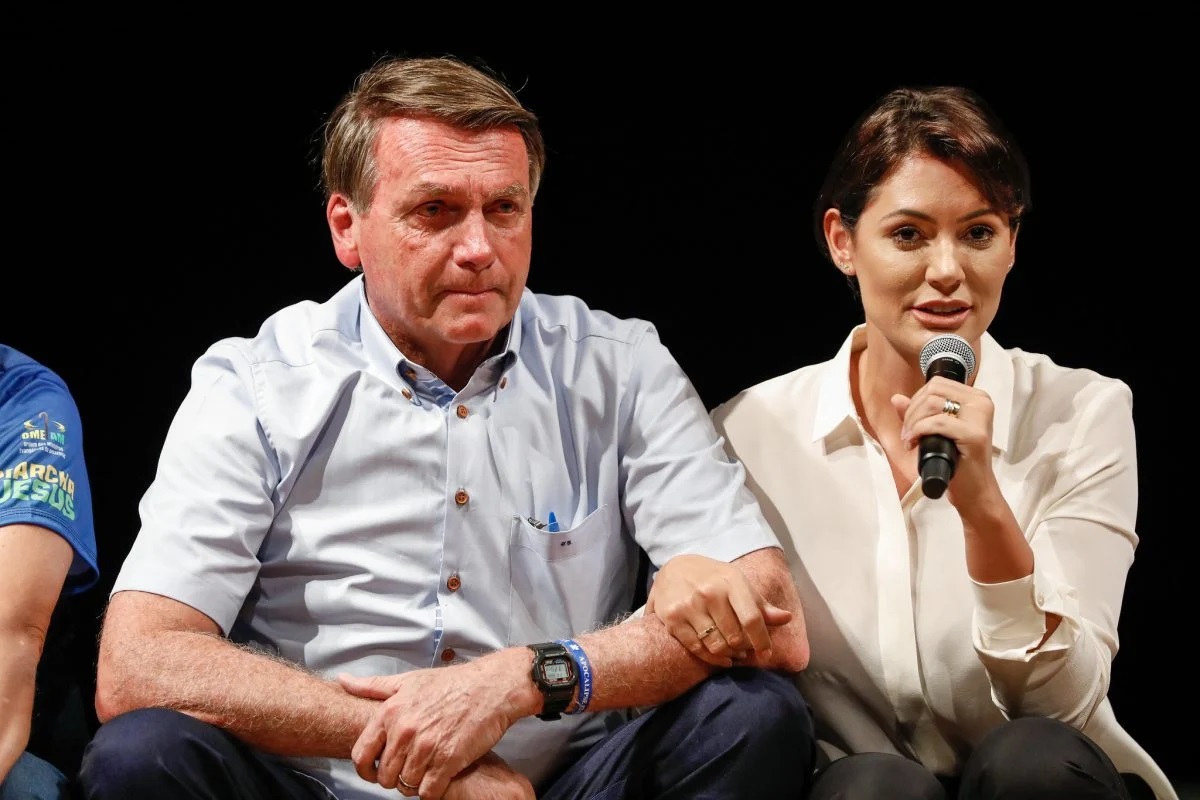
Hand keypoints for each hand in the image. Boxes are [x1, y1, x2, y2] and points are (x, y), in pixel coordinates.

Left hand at [339, 651, 525, 799]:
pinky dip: (431, 791)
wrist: (490, 687)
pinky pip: (428, 792)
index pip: (361, 755)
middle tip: (407, 770)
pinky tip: (438, 778)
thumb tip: (342, 680)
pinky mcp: (448, 761)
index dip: (365, 769)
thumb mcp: (408, 680)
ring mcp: (426, 747)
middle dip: (393, 778)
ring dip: (413, 785)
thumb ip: (372, 686)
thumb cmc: (451, 683)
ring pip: (405, 786)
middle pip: (384, 776)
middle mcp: (405, 731)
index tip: (374, 771)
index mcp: (390, 713)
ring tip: (424, 773)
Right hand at [646, 553, 791, 667]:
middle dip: (744, 648)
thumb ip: (760, 604)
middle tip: (746, 651)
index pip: (752, 618)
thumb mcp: (737, 583)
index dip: (762, 640)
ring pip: (717, 646)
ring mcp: (689, 606)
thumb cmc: (712, 578)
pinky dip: (712, 658)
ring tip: (734, 653)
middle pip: (735, 636)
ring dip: (729, 655)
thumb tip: (786, 618)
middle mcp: (709, 592)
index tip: (766, 654)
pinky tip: (720, 657)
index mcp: (731, 581)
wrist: (673, 569)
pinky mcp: (673, 618)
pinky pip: (697, 648)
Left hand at [892, 375, 1000, 507]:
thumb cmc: (956, 462)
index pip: (937, 384)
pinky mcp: (975, 434)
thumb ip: (918, 414)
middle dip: (912, 412)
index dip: (916, 400)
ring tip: (910, 440)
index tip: (911, 422)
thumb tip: (896, 398)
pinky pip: (937, 422)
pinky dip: (919, 431)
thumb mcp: (935, 433)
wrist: (974, 491)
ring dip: (913, 422)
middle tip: (908, 434)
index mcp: (976, 398)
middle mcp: (981, 402)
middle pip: (933, 391)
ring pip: (933, 403)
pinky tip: (914, 443)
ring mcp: (980, 417)